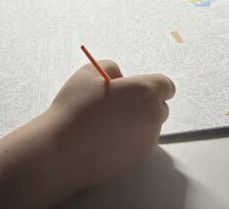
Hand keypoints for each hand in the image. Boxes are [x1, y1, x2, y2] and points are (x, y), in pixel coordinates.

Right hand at [44, 61, 174, 188]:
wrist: (62, 149)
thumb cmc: (75, 108)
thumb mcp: (89, 72)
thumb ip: (111, 67)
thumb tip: (120, 77)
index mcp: (145, 92)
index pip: (166, 86)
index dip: (151, 84)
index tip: (136, 87)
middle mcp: (152, 117)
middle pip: (160, 108)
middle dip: (144, 104)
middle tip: (118, 103)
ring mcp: (147, 142)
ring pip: (148, 128)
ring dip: (135, 123)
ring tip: (105, 123)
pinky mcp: (138, 161)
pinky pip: (138, 146)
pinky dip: (127, 142)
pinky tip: (103, 139)